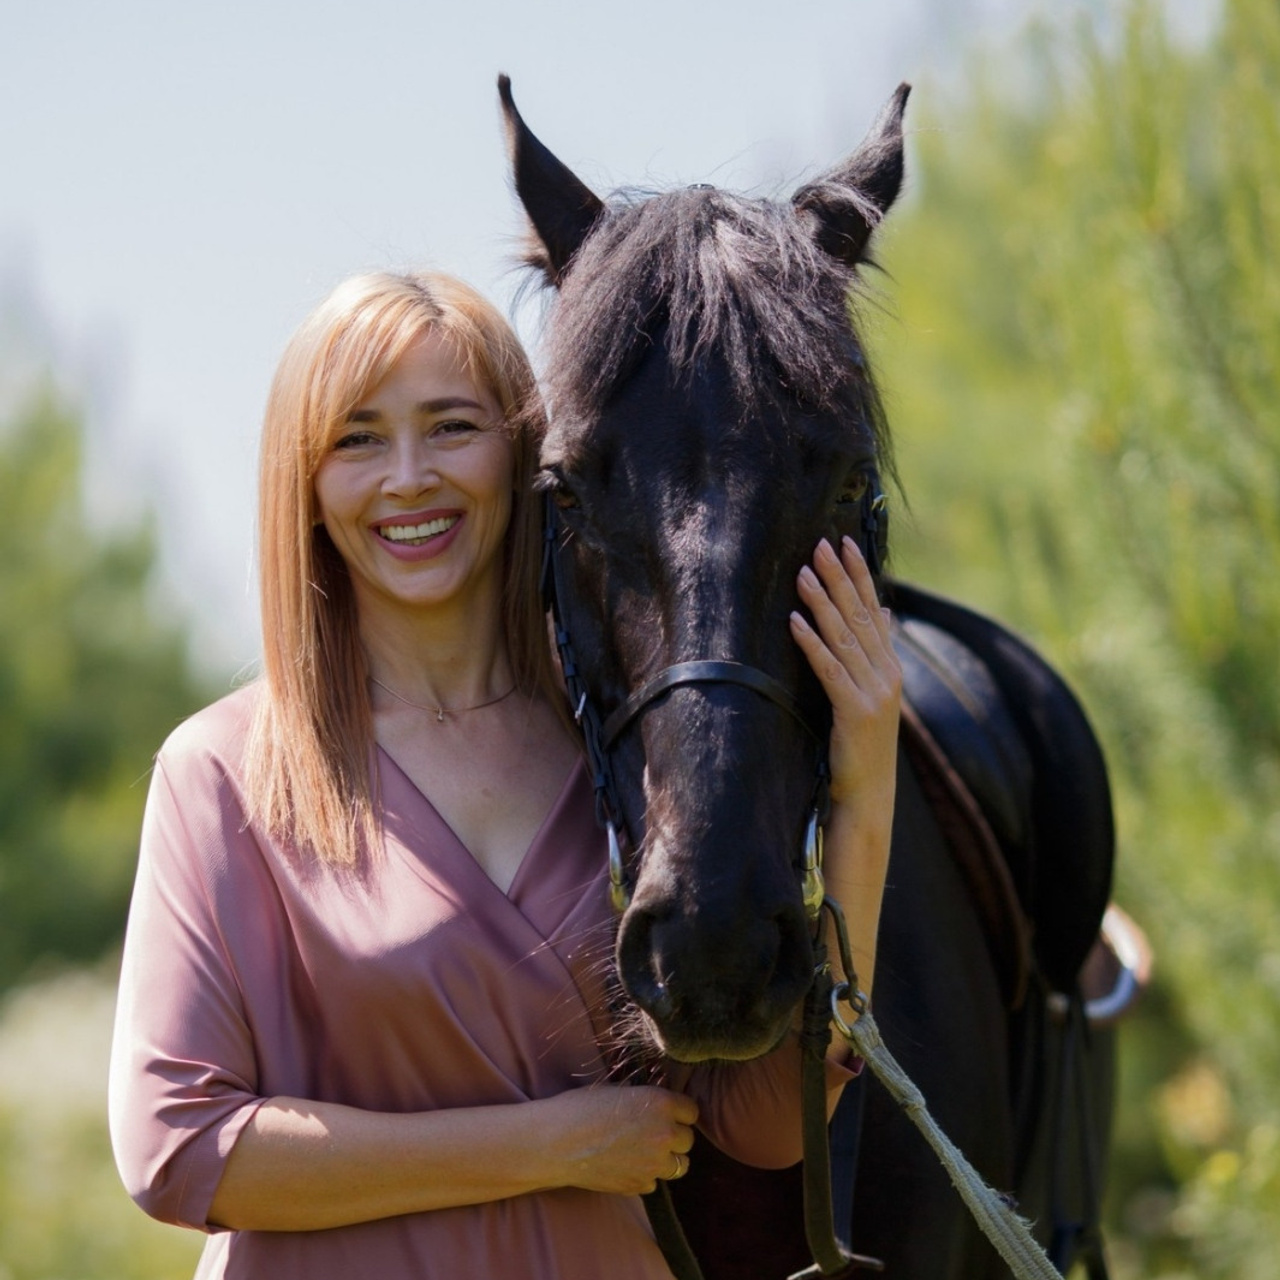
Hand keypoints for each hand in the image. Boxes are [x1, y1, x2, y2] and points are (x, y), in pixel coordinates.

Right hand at [537, 1085, 697, 1195]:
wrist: (556, 1141)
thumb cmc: (581, 1108)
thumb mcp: (618, 1091)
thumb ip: (645, 1100)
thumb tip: (657, 1104)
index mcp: (661, 1103)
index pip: (692, 1111)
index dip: (680, 1113)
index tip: (669, 1115)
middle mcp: (664, 1133)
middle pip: (688, 1140)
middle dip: (675, 1137)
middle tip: (653, 1133)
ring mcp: (654, 1163)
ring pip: (679, 1165)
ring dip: (666, 1159)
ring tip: (644, 1152)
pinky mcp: (639, 1185)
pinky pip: (655, 1182)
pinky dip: (645, 1176)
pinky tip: (626, 1165)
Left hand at [791, 535, 900, 842]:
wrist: (870, 795)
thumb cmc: (863, 746)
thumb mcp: (873, 694)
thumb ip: (878, 652)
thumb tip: (884, 612)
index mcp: (889, 666)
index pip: (873, 609)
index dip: (860, 575)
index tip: (844, 542)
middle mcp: (886, 673)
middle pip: (860, 615)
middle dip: (839, 577)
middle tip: (821, 543)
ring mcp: (873, 692)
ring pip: (844, 637)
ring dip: (822, 602)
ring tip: (803, 572)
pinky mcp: (855, 712)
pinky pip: (829, 669)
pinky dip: (812, 643)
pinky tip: (795, 622)